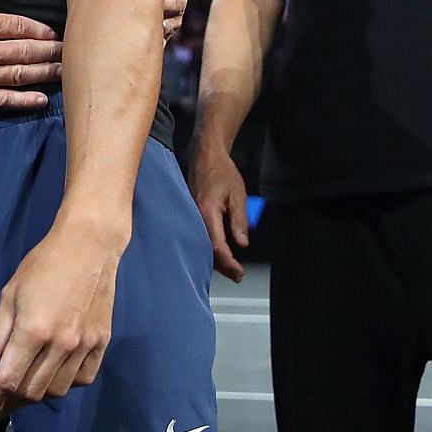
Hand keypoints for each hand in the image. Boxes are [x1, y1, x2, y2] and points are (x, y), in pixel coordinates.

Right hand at [0, 0, 61, 109]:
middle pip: (26, 52)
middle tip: (72, 53)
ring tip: (65, 73)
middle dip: (52, 53)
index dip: (41, 30)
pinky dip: (23, 101)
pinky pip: (2, 101)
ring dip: (45, 74)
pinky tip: (40, 100)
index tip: (55, 33)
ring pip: (20, 75)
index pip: (20, 27)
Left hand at [0, 220, 122, 422]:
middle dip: (10, 403)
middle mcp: (60, 344)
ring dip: (36, 396)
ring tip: (24, 391)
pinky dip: (65, 385)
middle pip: (31, 391)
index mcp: (33, 330)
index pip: (8, 380)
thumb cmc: (43, 264)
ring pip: (57, 390)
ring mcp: (84, 345)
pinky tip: (54, 377)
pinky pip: (83, 379)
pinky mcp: (102, 342)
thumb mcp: (11, 293)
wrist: (89, 245)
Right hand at [188, 144, 249, 280]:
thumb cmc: (222, 172)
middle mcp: (194, 217)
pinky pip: (198, 235)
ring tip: (230, 268)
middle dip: (222, 266)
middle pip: (206, 250)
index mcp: (207, 212)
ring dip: (215, 258)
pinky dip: (208, 247)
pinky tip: (217, 252)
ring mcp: (190, 216)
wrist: (204, 155)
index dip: (228, 262)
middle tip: (238, 276)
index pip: (216, 246)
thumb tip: (242, 244)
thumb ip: (239, 220)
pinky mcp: (189, 214)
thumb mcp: (238, 195)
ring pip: (201, 244)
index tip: (239, 273)